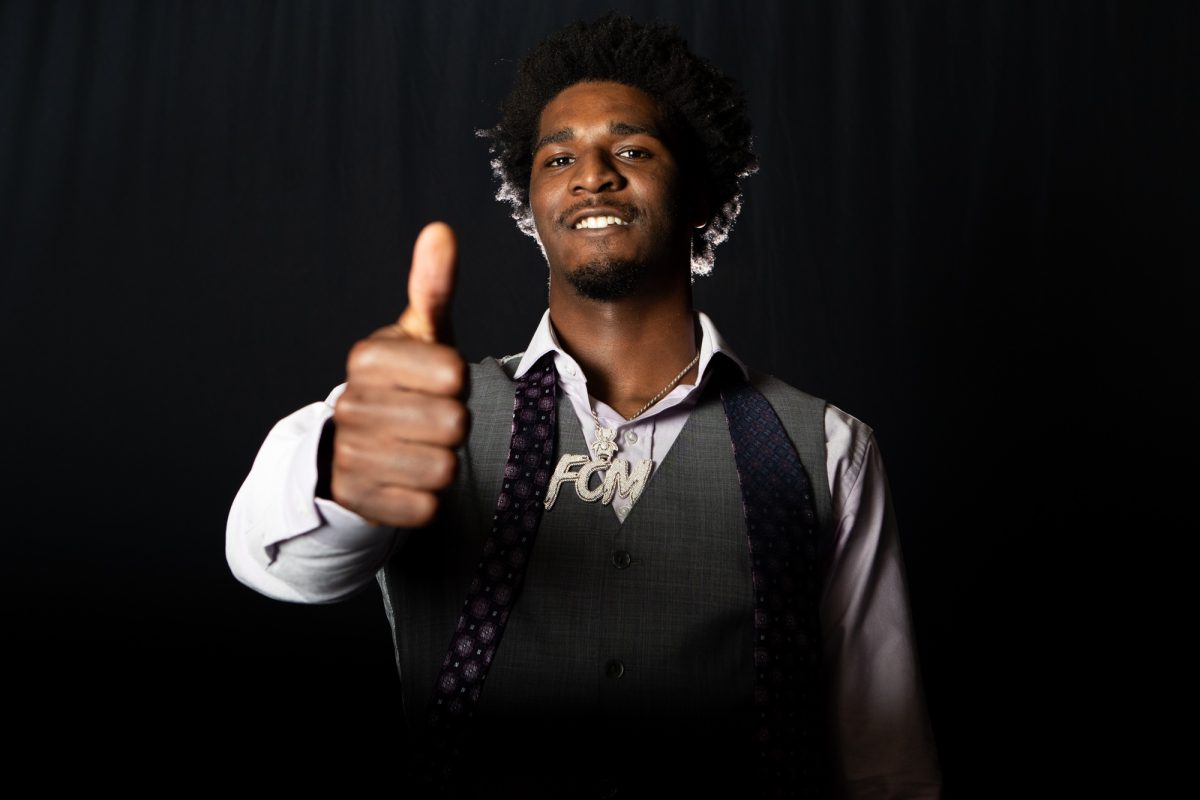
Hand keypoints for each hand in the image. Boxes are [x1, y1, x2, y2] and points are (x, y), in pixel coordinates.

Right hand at [330, 222, 466, 526]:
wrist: (355, 443)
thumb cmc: (404, 381)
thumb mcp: (420, 334)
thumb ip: (433, 286)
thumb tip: (441, 230)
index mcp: (366, 357)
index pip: (452, 373)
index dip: (457, 379)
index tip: (439, 379)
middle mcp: (350, 405)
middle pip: (452, 423)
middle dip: (454, 423)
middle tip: (432, 417)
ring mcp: (350, 455)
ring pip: (442, 468)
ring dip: (444, 462)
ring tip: (421, 446)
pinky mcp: (358, 501)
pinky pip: (424, 508)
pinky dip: (428, 498)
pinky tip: (409, 479)